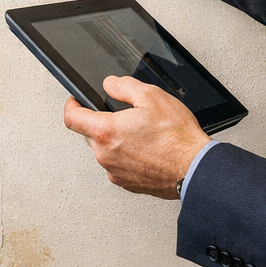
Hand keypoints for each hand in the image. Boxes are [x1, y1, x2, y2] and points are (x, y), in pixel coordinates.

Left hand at [63, 75, 210, 199]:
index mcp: (106, 132)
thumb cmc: (177, 138)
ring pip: (104, 150)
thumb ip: (123, 86)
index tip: (75, 101)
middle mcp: (105, 155)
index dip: (71, 105)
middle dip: (101, 122)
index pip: (72, 118)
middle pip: (89, 134)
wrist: (194, 168)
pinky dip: (126, 156)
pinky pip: (117, 165)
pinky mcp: (127, 183)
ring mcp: (115, 172)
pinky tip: (145, 150)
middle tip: (124, 116)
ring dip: (115, 140)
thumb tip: (110, 84)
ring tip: (141, 134)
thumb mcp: (151, 96)